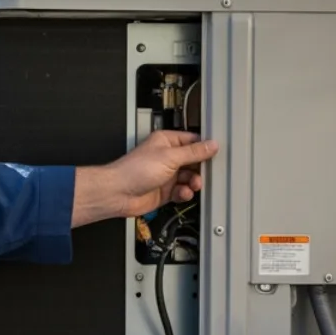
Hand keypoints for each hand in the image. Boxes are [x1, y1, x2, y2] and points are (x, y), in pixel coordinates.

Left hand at [72, 130, 217, 226]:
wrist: (119, 193)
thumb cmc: (134, 170)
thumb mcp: (170, 157)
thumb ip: (193, 152)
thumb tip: (211, 145)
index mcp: (166, 142)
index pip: (192, 141)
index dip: (205, 147)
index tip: (216, 153)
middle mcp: (167, 157)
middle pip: (193, 161)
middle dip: (200, 168)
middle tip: (206, 173)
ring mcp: (166, 175)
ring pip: (189, 178)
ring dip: (193, 182)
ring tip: (193, 184)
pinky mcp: (165, 191)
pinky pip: (182, 191)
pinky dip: (184, 193)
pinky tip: (182, 193)